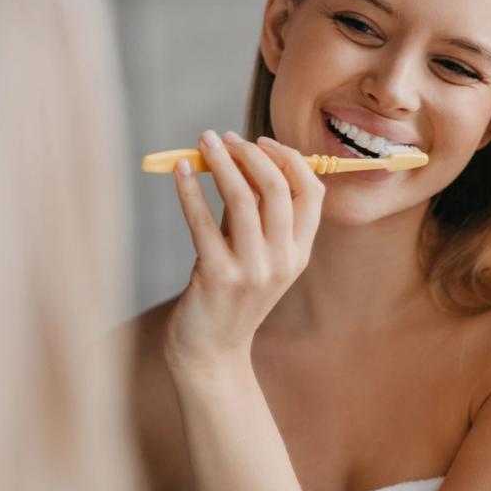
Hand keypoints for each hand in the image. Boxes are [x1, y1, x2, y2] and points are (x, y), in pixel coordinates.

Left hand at [163, 129, 324, 373]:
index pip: (311, 192)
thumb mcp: (256, 254)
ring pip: (241, 198)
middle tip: (225, 137)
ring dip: (221, 162)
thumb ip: (255, 213)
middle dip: (250, 153)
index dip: (289, 159)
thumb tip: (240, 157)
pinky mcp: (216, 276)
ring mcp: (252, 271)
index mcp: (300, 253)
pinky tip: (180, 171)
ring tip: (204, 141)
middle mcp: (283, 261)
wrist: (212, 352)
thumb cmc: (231, 294)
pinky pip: (201, 221)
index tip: (261, 141)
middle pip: (277, 189)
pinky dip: (190, 189)